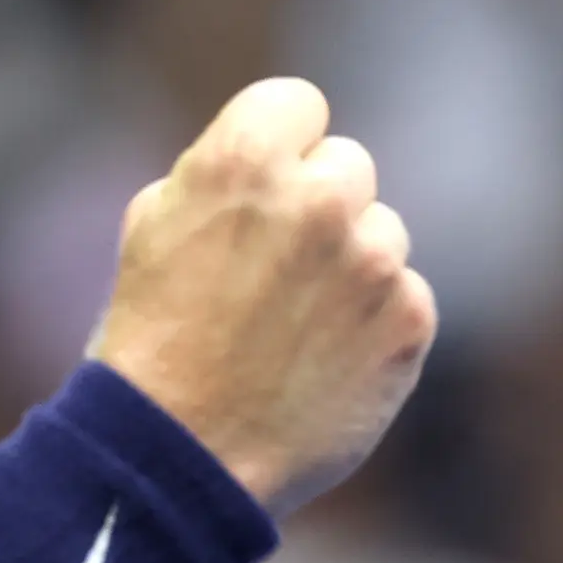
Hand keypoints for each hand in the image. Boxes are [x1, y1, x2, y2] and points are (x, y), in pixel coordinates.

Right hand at [84, 77, 436, 517]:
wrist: (181, 458)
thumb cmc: (153, 339)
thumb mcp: (155, 226)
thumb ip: (224, 173)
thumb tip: (282, 158)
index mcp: (245, 159)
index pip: (300, 104)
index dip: (279, 148)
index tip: (263, 192)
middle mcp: (319, 199)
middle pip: (347, 167)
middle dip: (317, 207)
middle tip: (274, 270)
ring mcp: (372, 261)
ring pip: (381, 232)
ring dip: (349, 267)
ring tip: (292, 327)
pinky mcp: (409, 320)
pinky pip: (404, 296)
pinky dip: (372, 325)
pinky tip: (322, 362)